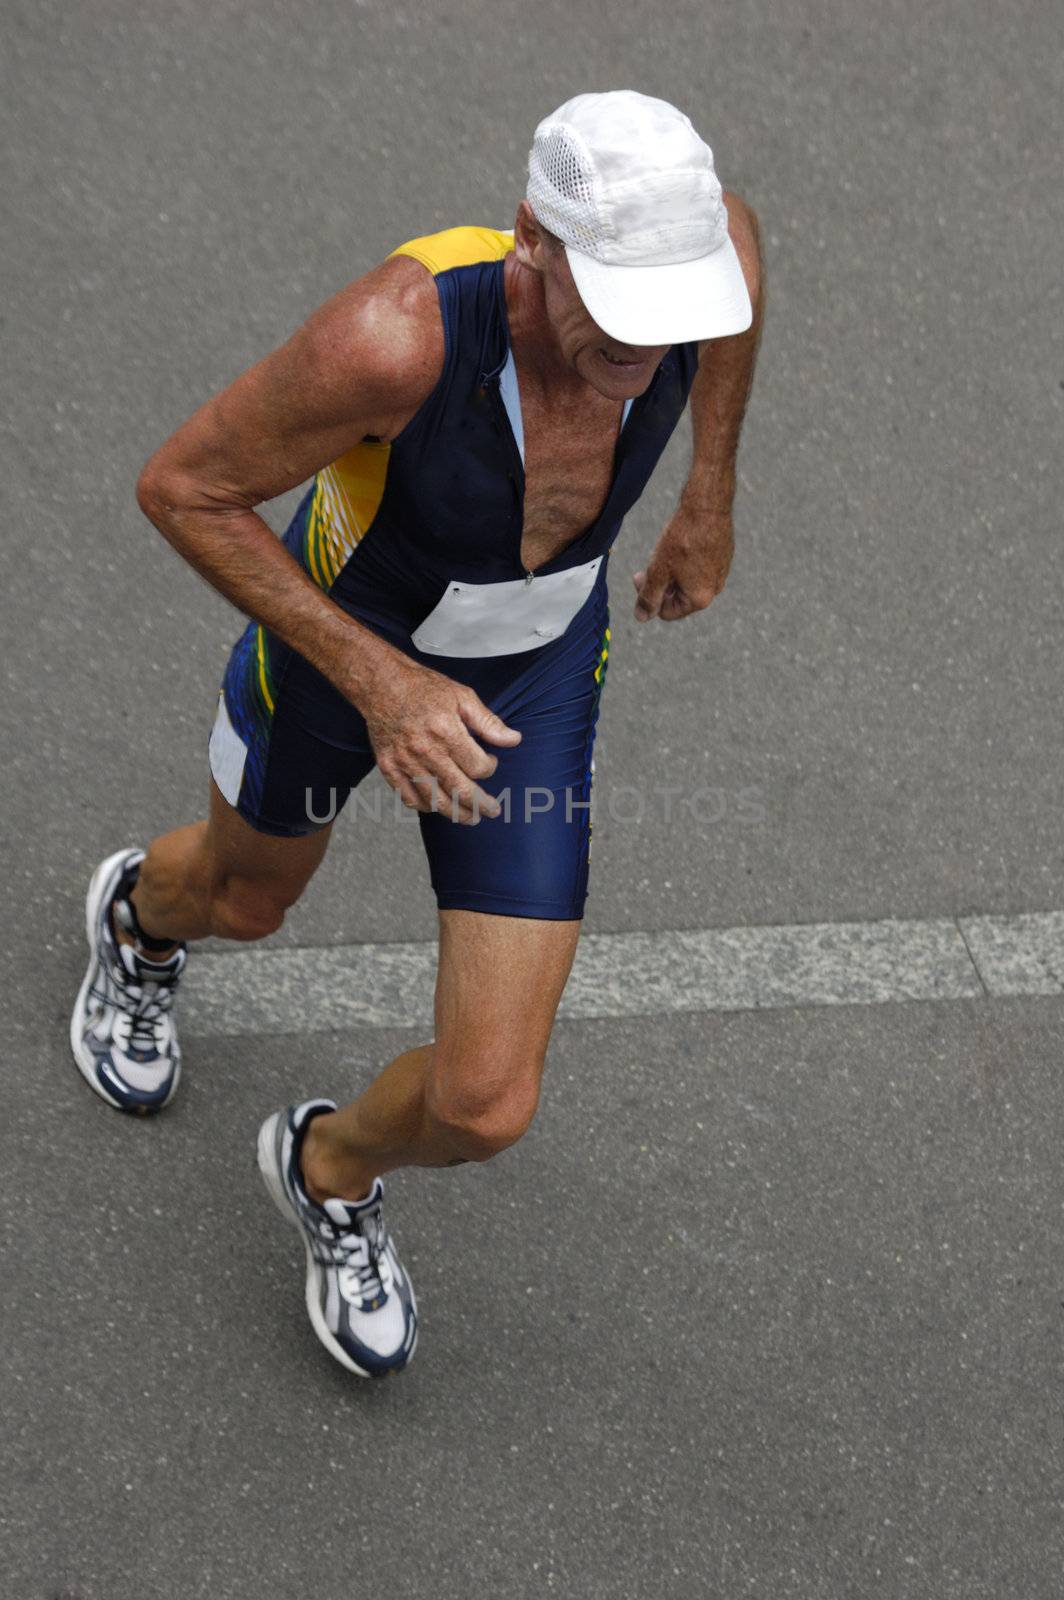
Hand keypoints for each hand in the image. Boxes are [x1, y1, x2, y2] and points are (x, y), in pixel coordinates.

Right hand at [361, 657, 520, 823]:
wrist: (381, 685)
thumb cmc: (423, 688)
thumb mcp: (462, 696)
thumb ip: (488, 722)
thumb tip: (513, 740)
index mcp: (446, 732)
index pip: (477, 767)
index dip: (490, 768)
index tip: (490, 763)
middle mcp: (426, 751)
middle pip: (460, 790)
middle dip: (480, 805)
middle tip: (492, 810)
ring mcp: (405, 762)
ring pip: (436, 800)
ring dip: (456, 813)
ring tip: (470, 818)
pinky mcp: (389, 767)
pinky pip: (409, 797)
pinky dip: (425, 807)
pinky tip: (438, 807)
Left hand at [632, 509, 733, 622]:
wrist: (707, 507)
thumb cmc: (683, 539)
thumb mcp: (658, 571)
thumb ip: (649, 597)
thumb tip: (641, 618)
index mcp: (700, 598)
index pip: (667, 613)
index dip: (649, 597)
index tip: (640, 576)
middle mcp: (714, 590)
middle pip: (678, 598)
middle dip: (660, 585)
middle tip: (647, 567)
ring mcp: (721, 573)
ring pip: (688, 582)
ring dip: (672, 573)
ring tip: (664, 553)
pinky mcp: (723, 557)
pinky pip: (699, 568)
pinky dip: (686, 563)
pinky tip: (679, 545)